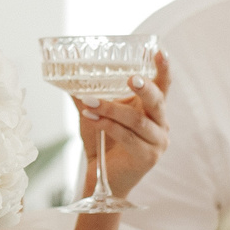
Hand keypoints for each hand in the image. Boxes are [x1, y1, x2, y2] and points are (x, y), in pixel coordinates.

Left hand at [78, 50, 172, 199]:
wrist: (102, 178)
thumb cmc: (101, 143)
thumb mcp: (95, 113)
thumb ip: (88, 94)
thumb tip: (66, 73)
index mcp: (152, 109)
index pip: (163, 85)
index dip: (164, 69)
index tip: (160, 52)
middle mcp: (161, 124)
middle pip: (157, 101)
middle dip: (144, 88)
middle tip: (131, 79)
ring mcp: (157, 142)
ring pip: (137, 120)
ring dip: (111, 109)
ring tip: (89, 102)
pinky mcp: (148, 157)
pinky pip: (128, 137)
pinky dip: (108, 125)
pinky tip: (92, 119)